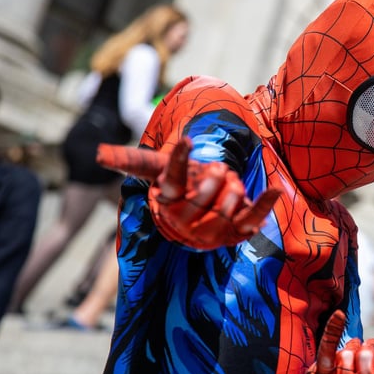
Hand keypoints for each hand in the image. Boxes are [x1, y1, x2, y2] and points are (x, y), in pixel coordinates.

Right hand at [97, 137, 279, 248]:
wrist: (198, 217)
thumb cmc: (179, 186)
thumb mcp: (158, 170)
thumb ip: (133, 161)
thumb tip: (98, 154)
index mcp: (166, 201)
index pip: (170, 181)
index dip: (179, 161)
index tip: (188, 139)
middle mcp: (186, 221)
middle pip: (199, 202)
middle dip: (212, 181)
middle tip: (218, 167)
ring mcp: (212, 231)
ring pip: (223, 215)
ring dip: (233, 193)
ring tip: (233, 181)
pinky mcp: (235, 234)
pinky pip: (251, 220)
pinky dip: (264, 206)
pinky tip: (274, 191)